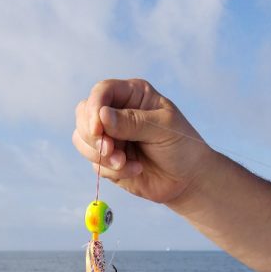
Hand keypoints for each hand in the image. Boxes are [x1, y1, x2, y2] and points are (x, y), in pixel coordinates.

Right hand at [73, 78, 210, 204]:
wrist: (188, 179)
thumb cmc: (182, 146)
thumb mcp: (163, 128)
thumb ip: (132, 122)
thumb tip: (102, 116)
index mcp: (132, 95)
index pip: (102, 92)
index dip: (94, 108)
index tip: (97, 130)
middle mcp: (117, 113)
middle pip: (84, 114)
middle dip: (91, 135)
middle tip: (109, 150)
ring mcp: (111, 137)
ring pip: (82, 140)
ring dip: (99, 155)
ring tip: (123, 163)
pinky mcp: (108, 161)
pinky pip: (95, 164)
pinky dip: (111, 170)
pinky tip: (135, 170)